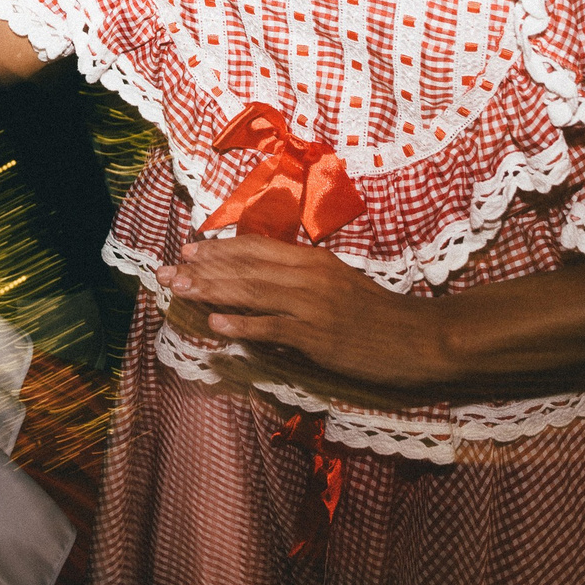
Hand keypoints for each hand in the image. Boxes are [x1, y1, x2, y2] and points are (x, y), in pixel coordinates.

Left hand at [159, 235, 444, 390]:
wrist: (420, 337)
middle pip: (246, 268)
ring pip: (253, 293)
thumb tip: (264, 284)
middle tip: (165, 270)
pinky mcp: (319, 336)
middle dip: (202, 269)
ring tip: (177, 289)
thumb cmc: (379, 314)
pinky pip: (273, 328)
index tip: (188, 248)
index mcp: (314, 260)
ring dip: (211, 291)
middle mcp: (309, 276)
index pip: (257, 248)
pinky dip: (243, 326)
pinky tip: (216, 326)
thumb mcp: (340, 284)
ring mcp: (313, 306)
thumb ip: (304, 279)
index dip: (220, 248)